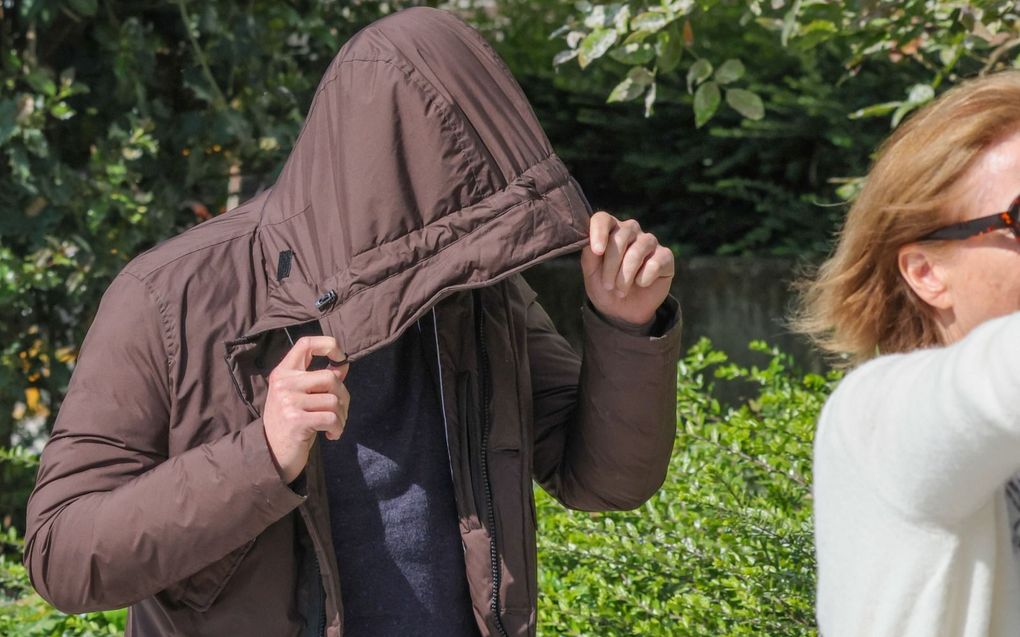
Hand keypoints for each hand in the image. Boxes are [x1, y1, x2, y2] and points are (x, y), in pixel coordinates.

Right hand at [263, 336, 349, 482]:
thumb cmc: (291, 424)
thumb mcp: (302, 398)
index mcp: (283, 372)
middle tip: (340, 412)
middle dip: (344, 397)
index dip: (329, 345)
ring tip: (334, 426)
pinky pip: (331, 418)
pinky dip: (337, 428)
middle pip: (330, 378)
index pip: (306, 343)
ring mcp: (288, 401)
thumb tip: (343, 366)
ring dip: (341, 417)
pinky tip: (331, 435)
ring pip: (333, 400)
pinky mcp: (296, 420)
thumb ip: (320, 381)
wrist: (271, 454)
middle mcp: (284, 383)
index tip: (340, 359)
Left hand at [582, 211, 674, 326]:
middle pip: (621, 236)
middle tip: (608, 285)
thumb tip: (590, 241)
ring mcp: (648, 242)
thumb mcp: (591, 274)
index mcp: (609, 231)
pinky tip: (640, 284)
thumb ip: (590, 255)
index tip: (596, 252)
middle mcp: (630, 231)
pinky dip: (645, 278)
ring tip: (620, 291)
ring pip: (638, 249)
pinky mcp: (665, 256)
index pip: (602, 219)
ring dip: (626, 274)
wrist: (623, 311)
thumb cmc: (605, 287)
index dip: (599, 232)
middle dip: (611, 264)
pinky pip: (655, 262)